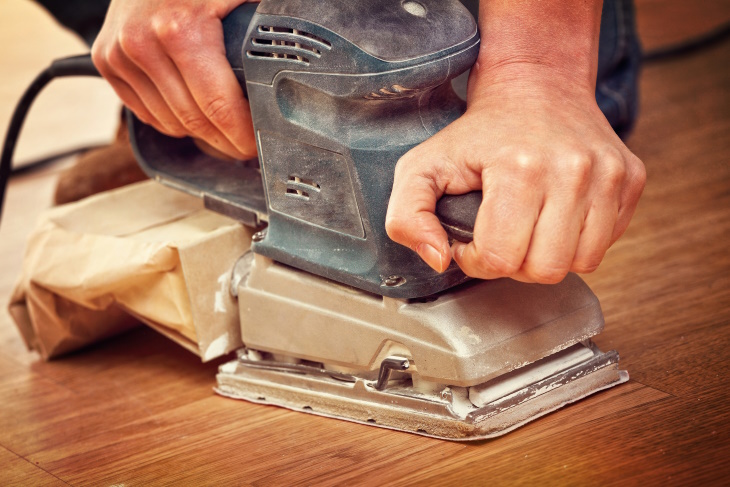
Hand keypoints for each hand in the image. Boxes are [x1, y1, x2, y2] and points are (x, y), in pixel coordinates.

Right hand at [91, 0, 258, 158]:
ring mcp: (120, 53)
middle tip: (247, 146)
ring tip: (224, 130)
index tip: (259, 145)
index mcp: (182, 29)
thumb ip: (274, 19)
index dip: (243, 135)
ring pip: (169, 122)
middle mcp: (143, 43)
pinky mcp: (107, 60)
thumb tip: (304, 43)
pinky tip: (193, 113)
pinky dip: (172, 119)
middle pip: (194, 121)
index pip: (218, 106)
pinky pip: (145, 112)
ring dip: (200, 133)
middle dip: (226, 141)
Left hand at [385, 69, 645, 283]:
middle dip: (514, 263)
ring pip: (581, 264)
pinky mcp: (630, 179)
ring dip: (548, 256)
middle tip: (500, 235)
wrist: (535, 87)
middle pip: (544, 269)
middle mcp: (574, 170)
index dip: (477, 259)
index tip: (471, 237)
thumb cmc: (477, 133)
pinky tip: (555, 216)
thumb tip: (439, 260)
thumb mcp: (422, 167)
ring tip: (528, 228)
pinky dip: (577, 242)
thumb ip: (407, 217)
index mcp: (520, 169)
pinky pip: (606, 244)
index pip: (501, 259)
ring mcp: (609, 175)